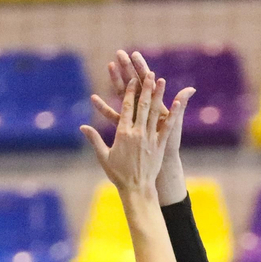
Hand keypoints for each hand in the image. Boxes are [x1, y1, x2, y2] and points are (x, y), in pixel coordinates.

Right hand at [90, 50, 192, 204]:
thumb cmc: (118, 174)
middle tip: (148, 72)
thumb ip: (94, 139)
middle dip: (145, 87)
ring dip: (158, 95)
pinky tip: (178, 102)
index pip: (126, 107)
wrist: (136, 189)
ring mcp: (150, 138)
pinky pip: (167, 127)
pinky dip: (173, 114)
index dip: (129, 91)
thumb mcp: (103, 156)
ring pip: (155, 112)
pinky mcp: (159, 145)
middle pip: (142, 105)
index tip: (131, 78)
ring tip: (162, 80)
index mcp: (122, 133)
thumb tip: (82, 127)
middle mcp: (137, 133)